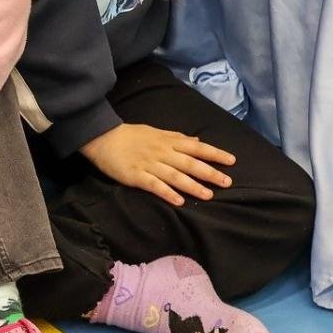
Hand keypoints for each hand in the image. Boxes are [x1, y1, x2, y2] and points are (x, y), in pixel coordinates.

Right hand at [80, 123, 234, 206]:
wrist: (101, 137)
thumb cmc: (130, 135)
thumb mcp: (155, 131)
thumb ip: (176, 137)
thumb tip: (197, 141)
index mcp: (167, 141)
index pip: (196, 147)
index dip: (214, 154)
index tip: (231, 161)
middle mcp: (161, 152)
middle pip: (189, 163)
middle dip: (209, 173)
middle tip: (227, 182)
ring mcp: (149, 164)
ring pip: (175, 176)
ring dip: (192, 186)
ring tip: (208, 195)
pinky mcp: (135, 176)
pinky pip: (154, 185)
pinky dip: (167, 193)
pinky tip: (179, 201)